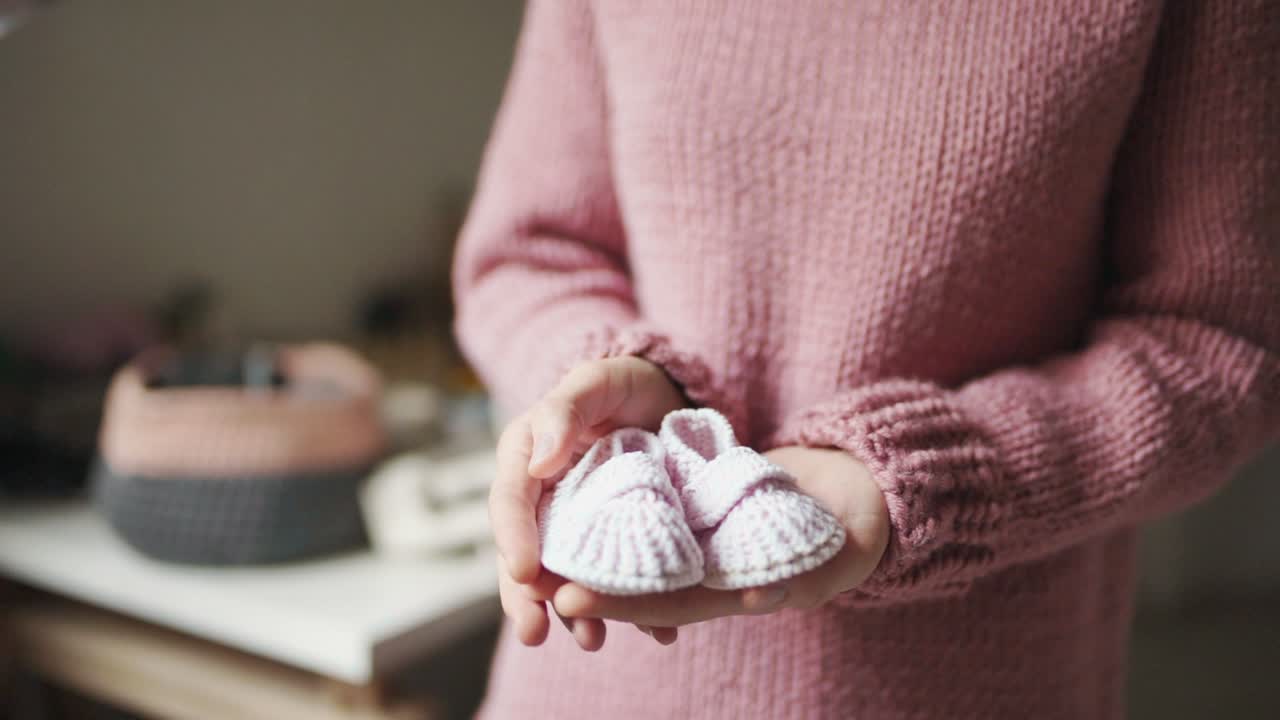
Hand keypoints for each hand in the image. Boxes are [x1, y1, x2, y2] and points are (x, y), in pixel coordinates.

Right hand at [490, 356, 687, 650]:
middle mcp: (546, 503)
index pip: (510, 505)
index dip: (512, 539)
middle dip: (527, 599)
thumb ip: (564, 413)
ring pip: (569, 578)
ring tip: (593, 640)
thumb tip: (538, 465)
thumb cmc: (621, 382)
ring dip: (577, 613)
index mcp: (526, 464)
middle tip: (533, 634)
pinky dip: (636, 610)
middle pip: (527, 557)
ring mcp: (581, 529)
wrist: (666, 397)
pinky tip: (657, 634)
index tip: (523, 572)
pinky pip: (621, 580)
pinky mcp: (619, 545)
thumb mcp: (595, 381)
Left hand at [551, 446, 889, 635]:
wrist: (866, 491)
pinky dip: (622, 504)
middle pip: (637, 579)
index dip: (617, 601)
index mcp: (731, 593)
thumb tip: (751, 596)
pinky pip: (657, 507)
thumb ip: (794, 577)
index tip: (569, 593)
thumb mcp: (833, 555)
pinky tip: (583, 489)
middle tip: (531, 574)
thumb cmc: (859, 531)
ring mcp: (703, 537)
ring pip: (638, 548)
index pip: (664, 602)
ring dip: (593, 545)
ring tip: (541, 534)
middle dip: (586, 579)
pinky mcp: (702, 500)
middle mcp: (707, 571)